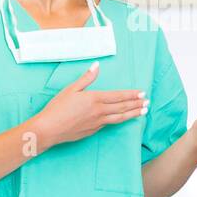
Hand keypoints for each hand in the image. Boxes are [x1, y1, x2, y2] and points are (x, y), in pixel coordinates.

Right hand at [32, 61, 146, 146]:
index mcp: (95, 99)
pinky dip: (118, 121)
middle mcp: (99, 112)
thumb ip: (86, 78)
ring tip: (142, 112)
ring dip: (132, 114)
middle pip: (122, 107)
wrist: (49, 129)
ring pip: (119, 118)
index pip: (118, 96)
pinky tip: (121, 119)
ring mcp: (97, 123)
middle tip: (147, 103)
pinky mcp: (93, 131)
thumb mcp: (71, 89)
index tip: (142, 93)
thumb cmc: (57, 108)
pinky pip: (108, 124)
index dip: (131, 95)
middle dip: (136, 104)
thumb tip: (97, 66)